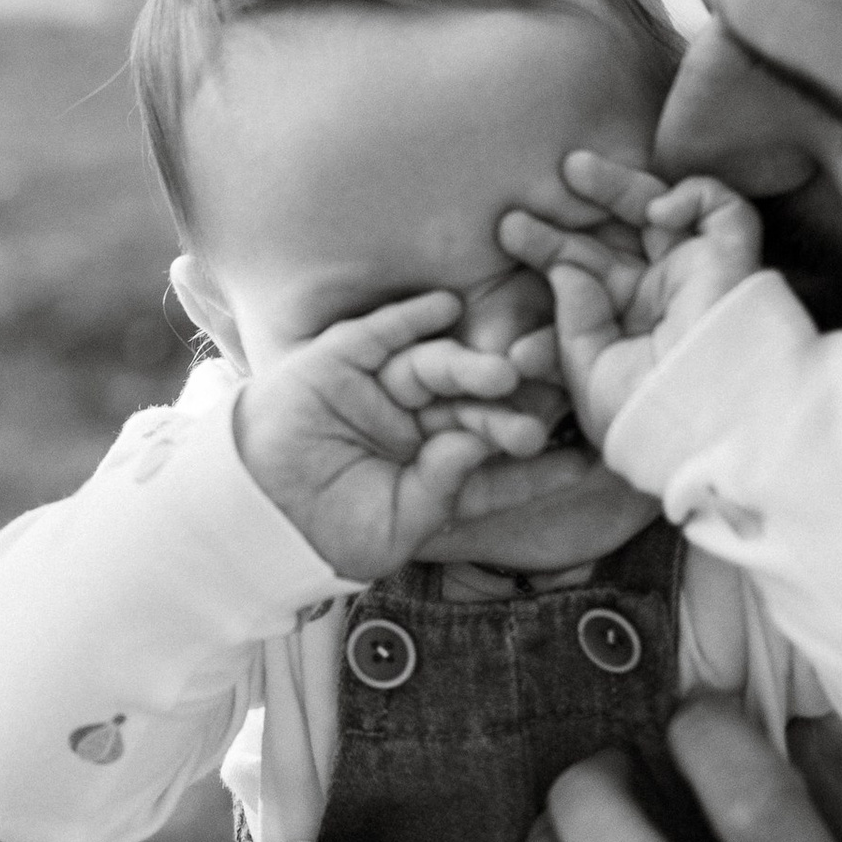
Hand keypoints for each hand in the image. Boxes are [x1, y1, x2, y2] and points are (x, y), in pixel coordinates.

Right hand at [232, 293, 552, 580]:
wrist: (255, 516)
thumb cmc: (329, 534)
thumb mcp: (396, 528)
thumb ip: (442, 489)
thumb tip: (476, 446)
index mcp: (439, 472)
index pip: (499, 467)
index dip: (540, 467)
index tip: (585, 462)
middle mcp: (420, 424)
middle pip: (475, 408)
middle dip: (509, 412)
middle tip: (540, 417)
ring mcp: (383, 388)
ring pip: (437, 370)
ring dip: (471, 366)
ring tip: (503, 374)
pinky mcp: (343, 358)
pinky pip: (384, 332)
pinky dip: (413, 316)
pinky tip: (446, 307)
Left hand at [500, 153, 763, 443]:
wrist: (707, 422)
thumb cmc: (648, 413)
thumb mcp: (589, 375)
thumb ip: (572, 323)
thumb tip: (564, 273)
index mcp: (627, 328)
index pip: (583, 279)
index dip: (547, 257)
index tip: (510, 237)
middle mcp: (662, 298)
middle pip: (612, 242)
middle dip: (568, 224)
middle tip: (520, 209)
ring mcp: (697, 276)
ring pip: (659, 212)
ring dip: (617, 187)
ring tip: (571, 168)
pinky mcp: (734, 259)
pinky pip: (724, 210)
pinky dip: (693, 196)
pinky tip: (656, 214)